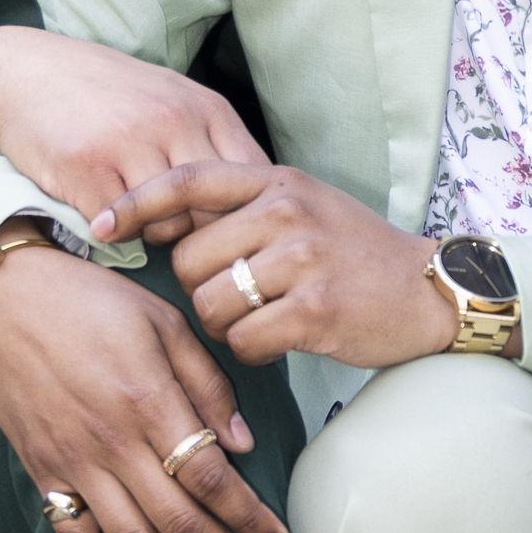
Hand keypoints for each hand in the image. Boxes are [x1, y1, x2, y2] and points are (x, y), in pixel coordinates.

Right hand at [0, 22, 264, 226]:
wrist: (26, 71)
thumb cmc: (107, 93)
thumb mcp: (173, 99)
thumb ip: (213, 141)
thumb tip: (255, 201)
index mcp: (206, 108)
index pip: (255, 181)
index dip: (247, 216)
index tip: (228, 231)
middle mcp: (174, 123)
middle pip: (217, 210)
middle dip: (204, 234)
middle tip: (182, 237)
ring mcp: (130, 145)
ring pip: (171, 225)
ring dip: (158, 234)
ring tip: (141, 220)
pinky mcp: (87, 170)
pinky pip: (123, 229)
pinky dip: (118, 234)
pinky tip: (106, 218)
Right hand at [0, 245, 293, 532]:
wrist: (3, 297)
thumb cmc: (91, 302)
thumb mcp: (163, 321)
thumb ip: (207, 383)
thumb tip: (244, 444)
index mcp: (148, 400)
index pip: (211, 477)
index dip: (249, 516)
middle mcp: (112, 442)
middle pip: (180, 521)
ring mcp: (74, 464)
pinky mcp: (44, 474)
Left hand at [123, 155, 465, 374]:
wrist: (430, 290)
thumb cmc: (356, 254)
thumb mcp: (303, 208)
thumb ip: (244, 208)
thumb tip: (166, 226)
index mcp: (277, 181)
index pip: (188, 182)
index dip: (137, 203)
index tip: (100, 225)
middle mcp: (287, 212)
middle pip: (189, 259)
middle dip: (200, 289)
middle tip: (237, 299)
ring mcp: (303, 260)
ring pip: (212, 304)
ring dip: (225, 326)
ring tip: (260, 320)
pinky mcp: (315, 310)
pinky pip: (244, 341)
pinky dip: (253, 351)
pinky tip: (281, 340)